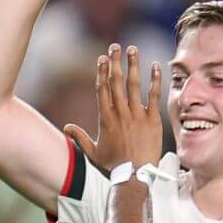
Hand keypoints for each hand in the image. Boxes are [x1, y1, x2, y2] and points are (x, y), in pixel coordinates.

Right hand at [64, 44, 162, 170]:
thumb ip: (79, 138)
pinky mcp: (152, 120)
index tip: (102, 58)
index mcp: (105, 118)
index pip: (102, 89)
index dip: (101, 72)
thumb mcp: (92, 152)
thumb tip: (66, 128)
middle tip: (115, 46)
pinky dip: (154, 80)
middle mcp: (120, 113)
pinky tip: (155, 66)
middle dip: (115, 62)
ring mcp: (137, 115)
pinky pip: (154, 96)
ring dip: (133, 65)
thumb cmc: (113, 166)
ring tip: (133, 49)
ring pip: (134, 85)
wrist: (134, 177)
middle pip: (116, 82)